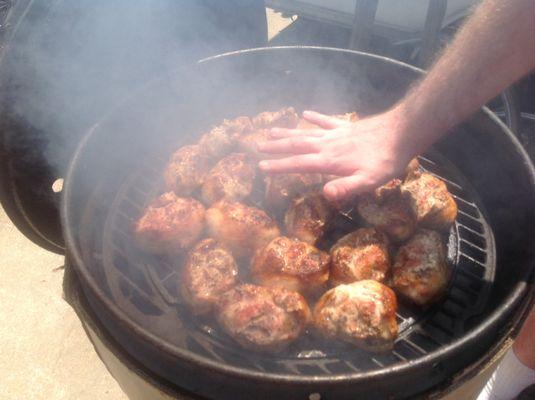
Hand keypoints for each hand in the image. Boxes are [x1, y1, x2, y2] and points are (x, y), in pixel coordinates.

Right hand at [258, 109, 414, 201]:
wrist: (401, 132)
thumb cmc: (385, 161)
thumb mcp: (369, 180)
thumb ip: (346, 187)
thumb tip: (324, 193)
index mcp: (329, 161)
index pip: (298, 164)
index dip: (278, 166)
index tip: (260, 167)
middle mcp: (327, 145)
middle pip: (296, 145)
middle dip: (275, 147)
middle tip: (256, 146)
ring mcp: (335, 134)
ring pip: (305, 133)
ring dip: (287, 132)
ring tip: (269, 130)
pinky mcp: (346, 126)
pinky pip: (326, 120)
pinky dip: (314, 117)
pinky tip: (304, 113)